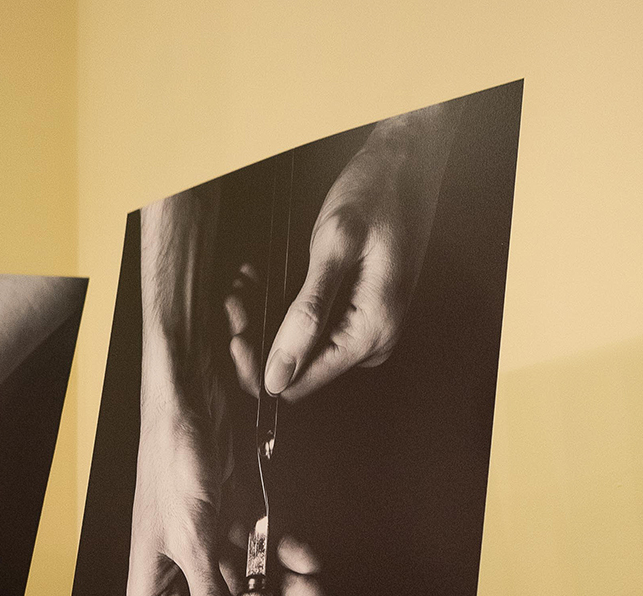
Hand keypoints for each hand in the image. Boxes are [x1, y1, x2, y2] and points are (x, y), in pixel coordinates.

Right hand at [127, 354, 325, 595]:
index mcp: (154, 586)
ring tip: (313, 590)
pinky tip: (306, 557)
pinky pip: (267, 549)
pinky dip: (288, 554)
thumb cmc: (173, 464)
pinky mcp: (237, 517)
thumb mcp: (193, 544)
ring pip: (256, 584)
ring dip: (289, 590)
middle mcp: (182, 571)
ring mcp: (212, 544)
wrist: (191, 395)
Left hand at [263, 105, 456, 400]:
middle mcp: (375, 342)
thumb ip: (306, 314)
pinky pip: (315, 328)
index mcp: (372, 332)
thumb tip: (278, 376)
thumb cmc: (374, 194)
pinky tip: (264, 284)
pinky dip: (284, 308)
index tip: (233, 329)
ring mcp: (371, 330)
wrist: (409, 164)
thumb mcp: (333, 246)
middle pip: (299, 368)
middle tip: (236, 297)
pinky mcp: (362, 315)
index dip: (259, 365)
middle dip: (260, 338)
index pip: (300, 384)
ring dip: (267, 320)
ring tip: (245, 285)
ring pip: (302, 347)